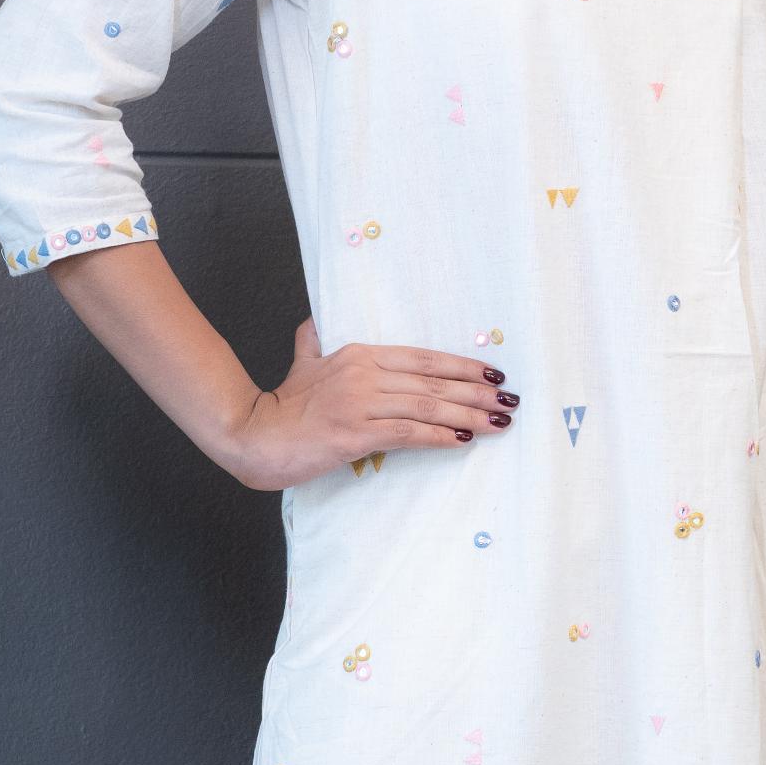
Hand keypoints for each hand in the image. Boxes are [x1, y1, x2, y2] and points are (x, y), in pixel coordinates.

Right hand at [219, 316, 515, 488]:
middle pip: (433, 382)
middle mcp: (364, 374)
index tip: (493, 374)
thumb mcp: (303, 361)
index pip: (423, 357)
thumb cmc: (283, 405)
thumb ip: (315, 341)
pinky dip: (439, 436)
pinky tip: (463, 440)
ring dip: (469, 415)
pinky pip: (408, 432)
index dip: (462, 366)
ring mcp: (359, 403)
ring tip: (499, 422)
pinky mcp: (354, 434)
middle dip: (478, 392)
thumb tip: (317, 324)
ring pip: (426, 406)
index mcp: (359, 354)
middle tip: (511, 402)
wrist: (254, 435)